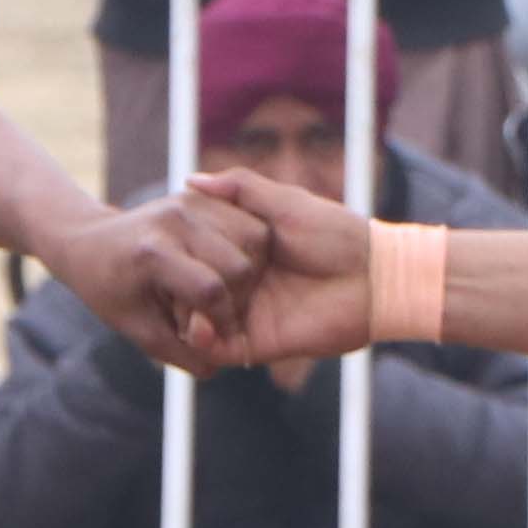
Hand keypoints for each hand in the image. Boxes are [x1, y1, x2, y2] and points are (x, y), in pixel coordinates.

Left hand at [52, 196, 252, 367]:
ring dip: (248, 270)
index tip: (219, 336)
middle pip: (239, 264)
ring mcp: (190, 202)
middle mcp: (175, 220)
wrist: (90, 242)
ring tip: (223, 289)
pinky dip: (247, 248)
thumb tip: (217, 368)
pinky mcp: (201, 196)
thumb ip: (178, 351)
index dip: (223, 320)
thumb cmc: (109, 291)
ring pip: (253, 238)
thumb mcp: (137, 329)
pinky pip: (247, 223)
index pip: (211, 290)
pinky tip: (225, 267)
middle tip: (220, 311)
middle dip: (240, 296)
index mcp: (152, 254)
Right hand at [176, 165, 386, 366]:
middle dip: (173, 287)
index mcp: (247, 251)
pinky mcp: (257, 342)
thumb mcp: (282, 202)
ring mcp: (249, 314)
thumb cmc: (335, 234)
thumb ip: (239, 189)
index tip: (154, 238)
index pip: (199, 254)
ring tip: (171, 302)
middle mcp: (244, 284)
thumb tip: (190, 179)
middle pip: (193, 289)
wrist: (372, 278)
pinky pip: (219, 349)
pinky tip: (193, 327)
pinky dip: (202, 341)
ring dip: (182, 314)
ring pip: (199, 320)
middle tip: (155, 279)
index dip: (179, 250)